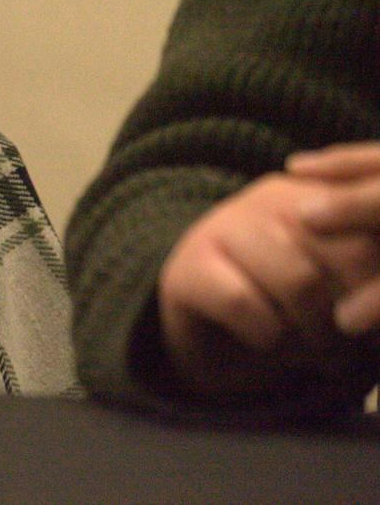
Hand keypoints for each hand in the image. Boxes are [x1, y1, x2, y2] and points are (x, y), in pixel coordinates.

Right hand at [156, 163, 379, 395]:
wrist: (202, 331)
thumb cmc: (285, 308)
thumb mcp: (337, 283)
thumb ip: (367, 272)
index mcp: (315, 193)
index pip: (374, 227)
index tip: (375, 320)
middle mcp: (269, 198)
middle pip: (350, 253)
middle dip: (357, 312)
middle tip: (350, 346)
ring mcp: (222, 227)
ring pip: (299, 280)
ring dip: (316, 333)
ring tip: (316, 355)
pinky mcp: (187, 268)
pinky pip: (245, 304)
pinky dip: (266, 336)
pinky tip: (264, 342)